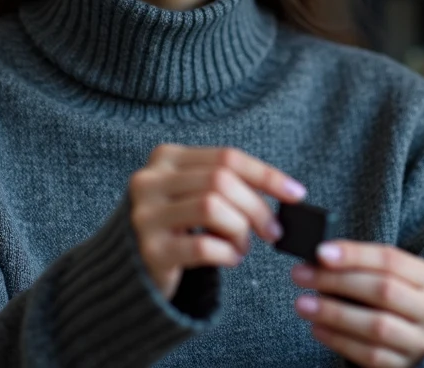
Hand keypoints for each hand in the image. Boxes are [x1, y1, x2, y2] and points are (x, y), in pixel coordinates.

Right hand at [129, 144, 306, 299]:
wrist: (127, 267)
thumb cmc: (175, 225)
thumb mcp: (193, 193)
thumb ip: (227, 185)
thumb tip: (284, 193)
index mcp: (165, 158)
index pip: (226, 157)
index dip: (266, 174)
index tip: (296, 194)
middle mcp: (149, 181)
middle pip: (221, 181)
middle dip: (257, 208)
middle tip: (272, 232)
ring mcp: (145, 216)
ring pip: (212, 208)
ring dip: (240, 231)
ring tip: (242, 246)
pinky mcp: (150, 252)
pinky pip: (204, 247)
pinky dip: (228, 254)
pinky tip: (229, 259)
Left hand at [291, 240, 423, 367]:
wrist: (420, 341)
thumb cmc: (397, 302)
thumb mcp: (392, 278)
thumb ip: (364, 266)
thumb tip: (322, 256)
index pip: (390, 259)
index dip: (354, 254)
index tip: (320, 252)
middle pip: (382, 290)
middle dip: (337, 281)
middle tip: (302, 275)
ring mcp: (421, 341)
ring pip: (376, 325)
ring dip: (334, 313)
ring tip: (303, 304)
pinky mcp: (405, 366)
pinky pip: (369, 354)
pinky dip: (339, 340)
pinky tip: (318, 328)